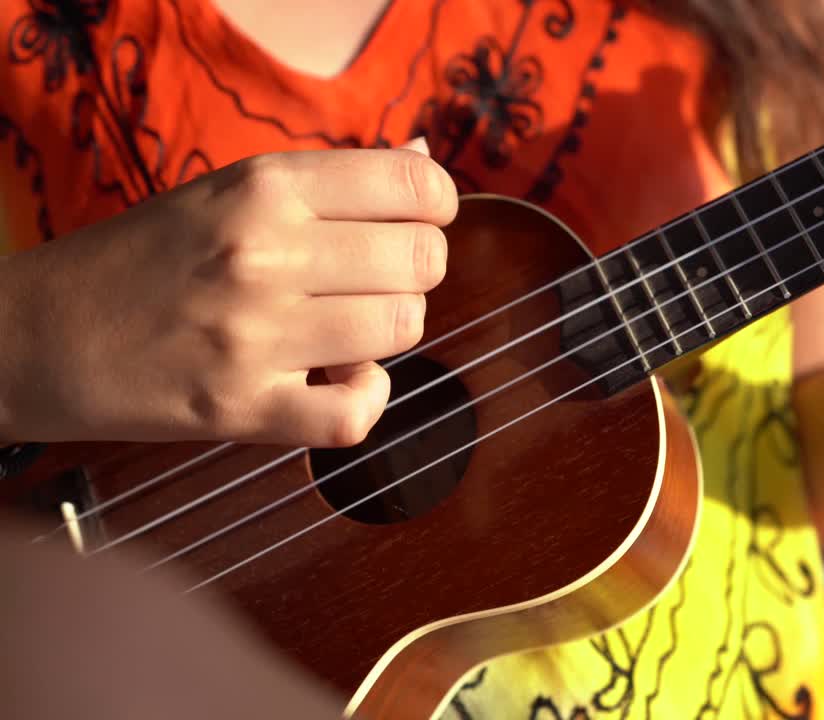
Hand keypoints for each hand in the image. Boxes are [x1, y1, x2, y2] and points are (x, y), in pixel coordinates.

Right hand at [0, 138, 455, 446]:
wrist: (36, 334)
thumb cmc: (147, 258)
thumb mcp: (230, 191)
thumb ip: (332, 182)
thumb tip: (423, 160)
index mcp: (265, 187)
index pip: (415, 184)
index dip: (436, 206)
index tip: (415, 222)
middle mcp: (263, 252)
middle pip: (422, 261)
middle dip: (415, 274)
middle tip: (373, 282)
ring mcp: (252, 335)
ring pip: (402, 331)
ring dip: (388, 334)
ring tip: (344, 330)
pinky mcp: (240, 411)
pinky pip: (356, 415)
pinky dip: (365, 402)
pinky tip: (339, 384)